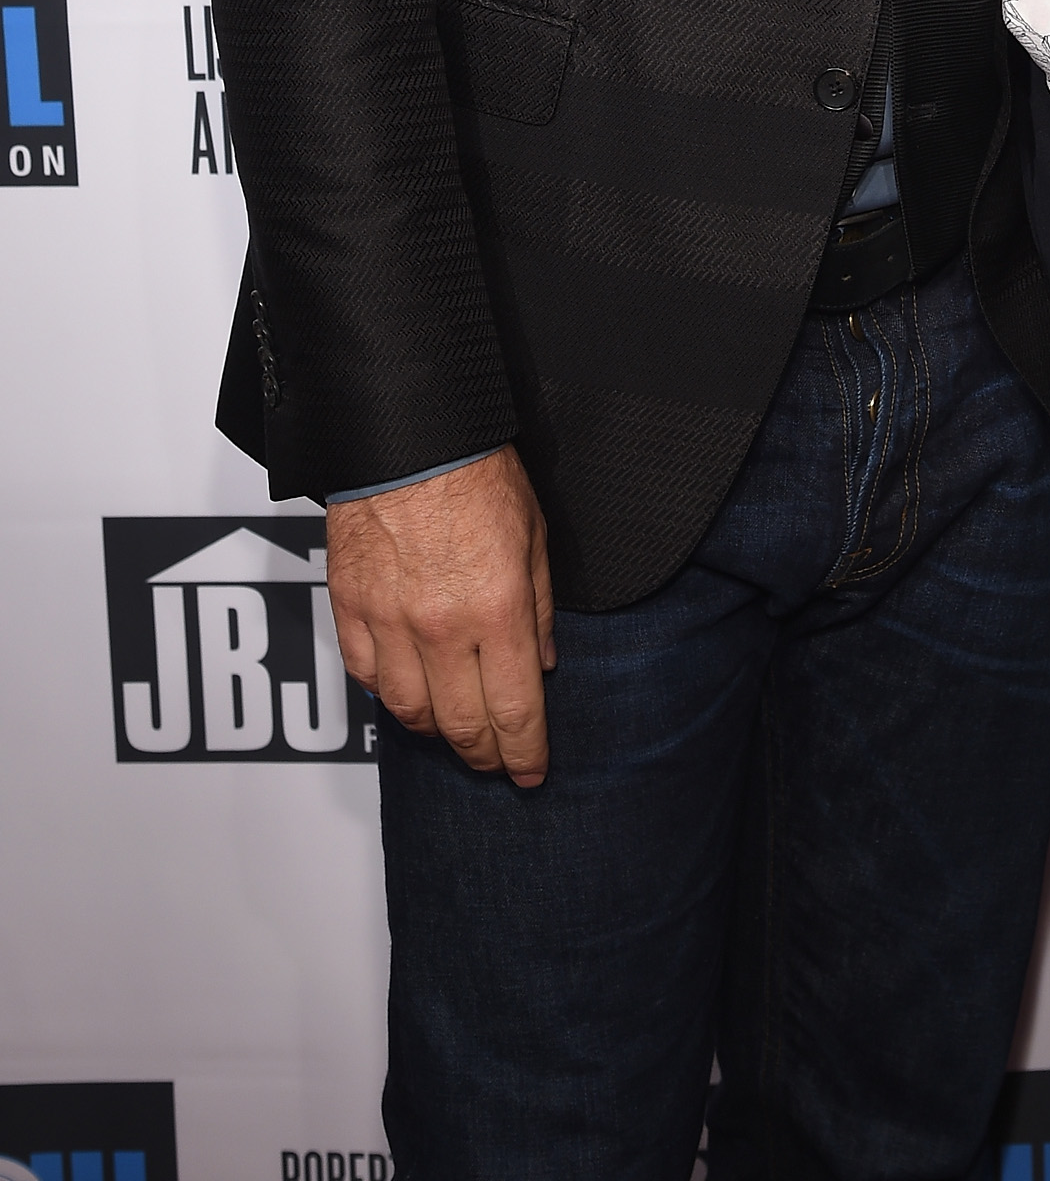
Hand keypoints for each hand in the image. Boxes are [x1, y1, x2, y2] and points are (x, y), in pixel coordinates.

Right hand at [326, 446, 554, 786]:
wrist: (408, 434)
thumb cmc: (477, 472)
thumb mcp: (534, 536)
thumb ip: (539, 607)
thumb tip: (545, 662)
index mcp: (496, 610)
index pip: (513, 710)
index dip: (525, 751)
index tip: (531, 772)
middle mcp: (441, 627)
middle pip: (461, 724)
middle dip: (484, 755)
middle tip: (498, 763)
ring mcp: (389, 622)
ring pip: (409, 712)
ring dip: (437, 731)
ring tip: (456, 731)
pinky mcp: (350, 608)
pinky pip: (366, 676)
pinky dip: (388, 695)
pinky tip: (407, 691)